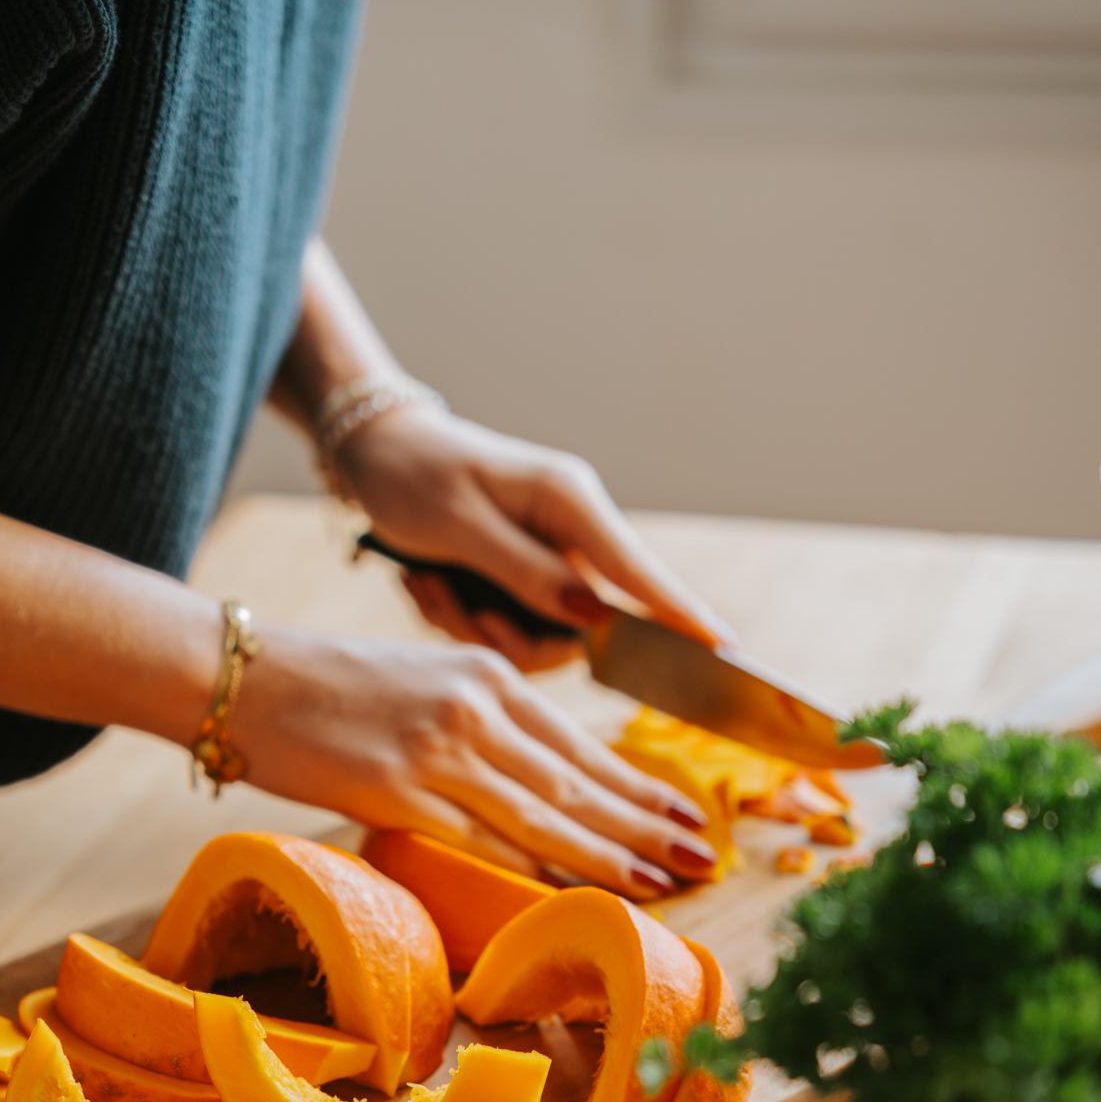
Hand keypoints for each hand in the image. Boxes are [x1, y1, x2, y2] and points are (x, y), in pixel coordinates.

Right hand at [231, 626, 717, 896]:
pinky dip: (534, 867)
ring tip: (660, 879)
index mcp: (487, 679)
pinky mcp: (399, 790)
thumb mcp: (422, 682)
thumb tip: (529, 778)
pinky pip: (482, 837)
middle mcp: (477, 709)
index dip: (640, 786)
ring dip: (608, 852)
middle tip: (702, 855)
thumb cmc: (326, 685)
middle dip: (647, 822)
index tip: (686, 815)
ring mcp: (441, 750)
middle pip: (579, 780)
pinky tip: (573, 890)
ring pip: (545, 812)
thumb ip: (479, 723)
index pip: (581, 744)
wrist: (244, 675)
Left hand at [334, 407, 737, 670]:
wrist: (377, 455)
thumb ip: (525, 572)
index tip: (723, 646)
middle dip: (515, 634)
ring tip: (431, 585)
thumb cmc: (414, 476)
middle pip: (585, 625)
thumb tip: (594, 614)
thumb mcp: (460, 526)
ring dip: (480, 627)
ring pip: (544, 636)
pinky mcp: (527, 577)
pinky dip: (465, 619)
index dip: (679, 613)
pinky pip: (513, 628)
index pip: (637, 570)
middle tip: (452, 605)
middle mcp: (571, 531)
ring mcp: (551, 557)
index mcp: (568, 501)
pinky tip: (431, 583)